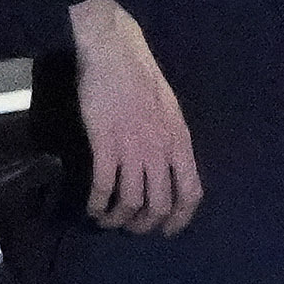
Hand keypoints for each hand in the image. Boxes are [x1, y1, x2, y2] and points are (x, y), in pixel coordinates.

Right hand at [70, 0, 200, 234]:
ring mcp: (133, 149)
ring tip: (107, 220)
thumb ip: (170, 141)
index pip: (191, 193)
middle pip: (159, 204)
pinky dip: (97, 203)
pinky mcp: (105, 145)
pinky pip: (103, 186)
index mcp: (181, 142)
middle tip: (131, 226)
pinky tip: (92, 207)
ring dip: (118, 218)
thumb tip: (166, 168)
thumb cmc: (141, 77)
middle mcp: (161, 151)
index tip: (167, 230)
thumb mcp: (170, 111)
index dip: (180, 218)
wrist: (115, 52)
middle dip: (145, 224)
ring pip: (131, 202)